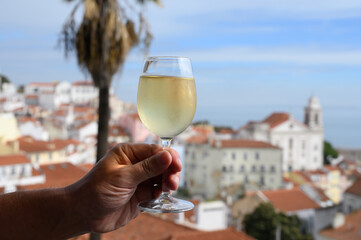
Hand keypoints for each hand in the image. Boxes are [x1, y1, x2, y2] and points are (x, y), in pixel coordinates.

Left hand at [66, 143, 180, 232]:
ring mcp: (138, 181)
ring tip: (169, 189)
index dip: (168, 157)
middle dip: (170, 171)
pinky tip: (159, 196)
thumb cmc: (96, 191)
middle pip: (161, 164)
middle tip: (172, 182)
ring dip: (167, 183)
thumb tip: (168, 155)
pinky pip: (157, 192)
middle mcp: (135, 165)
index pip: (155, 151)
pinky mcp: (140, 195)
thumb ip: (147, 168)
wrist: (83, 214)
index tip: (176, 166)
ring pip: (161, 178)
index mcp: (129, 153)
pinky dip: (161, 194)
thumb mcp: (123, 177)